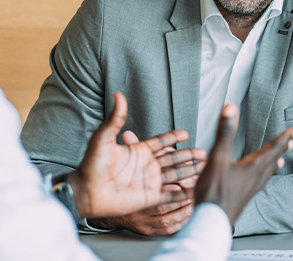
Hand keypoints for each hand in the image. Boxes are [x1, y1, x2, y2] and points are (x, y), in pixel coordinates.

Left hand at [85, 128, 206, 234]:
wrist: (86, 191)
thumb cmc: (91, 165)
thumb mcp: (103, 139)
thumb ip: (115, 119)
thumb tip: (118, 95)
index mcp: (139, 151)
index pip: (161, 142)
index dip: (173, 137)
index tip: (186, 132)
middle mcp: (147, 166)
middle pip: (174, 159)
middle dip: (189, 155)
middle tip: (204, 152)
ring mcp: (149, 182)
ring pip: (176, 175)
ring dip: (190, 172)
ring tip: (205, 168)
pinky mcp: (149, 198)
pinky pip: (170, 195)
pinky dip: (183, 193)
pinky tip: (195, 191)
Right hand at [194, 104, 292, 226]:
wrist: (211, 224)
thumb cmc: (213, 192)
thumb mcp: (217, 158)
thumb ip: (224, 134)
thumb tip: (230, 108)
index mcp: (252, 168)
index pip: (272, 149)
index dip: (283, 139)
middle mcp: (255, 179)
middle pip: (272, 160)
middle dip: (282, 149)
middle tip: (292, 142)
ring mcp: (250, 191)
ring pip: (266, 174)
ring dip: (274, 164)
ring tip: (280, 161)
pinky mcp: (242, 199)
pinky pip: (257, 185)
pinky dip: (262, 178)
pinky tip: (256, 182)